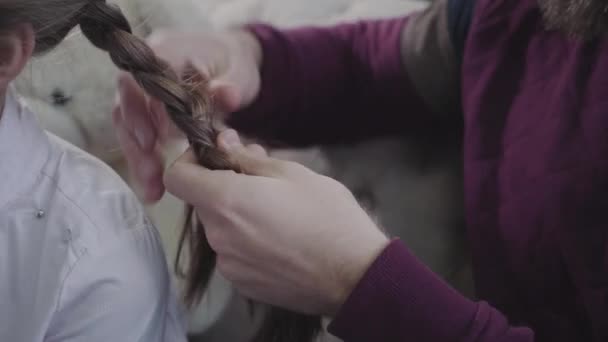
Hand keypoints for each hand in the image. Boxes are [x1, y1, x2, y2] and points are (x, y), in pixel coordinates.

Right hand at [113, 29, 262, 201]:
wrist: (231, 63)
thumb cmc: (234, 65)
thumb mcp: (239, 73)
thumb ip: (231, 84)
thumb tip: (228, 95)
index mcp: (167, 50)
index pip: (144, 80)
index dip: (147, 110)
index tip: (163, 140)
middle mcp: (146, 70)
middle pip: (127, 105)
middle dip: (137, 144)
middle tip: (152, 175)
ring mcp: (142, 91)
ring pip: (127, 125)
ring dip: (138, 159)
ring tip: (153, 191)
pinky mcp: (146, 112)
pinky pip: (137, 137)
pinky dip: (145, 162)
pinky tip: (154, 189)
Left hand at [163, 129, 389, 315]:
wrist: (354, 275)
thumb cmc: (327, 215)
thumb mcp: (293, 173)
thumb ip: (248, 158)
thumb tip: (222, 144)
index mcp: (225, 201)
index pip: (176, 177)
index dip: (189, 161)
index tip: (215, 157)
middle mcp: (218, 236)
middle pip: (204, 202)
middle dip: (226, 186)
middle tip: (265, 181)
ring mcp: (229, 265)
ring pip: (221, 228)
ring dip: (238, 216)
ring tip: (280, 214)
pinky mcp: (243, 285)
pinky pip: (235, 254)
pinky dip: (248, 243)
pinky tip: (282, 242)